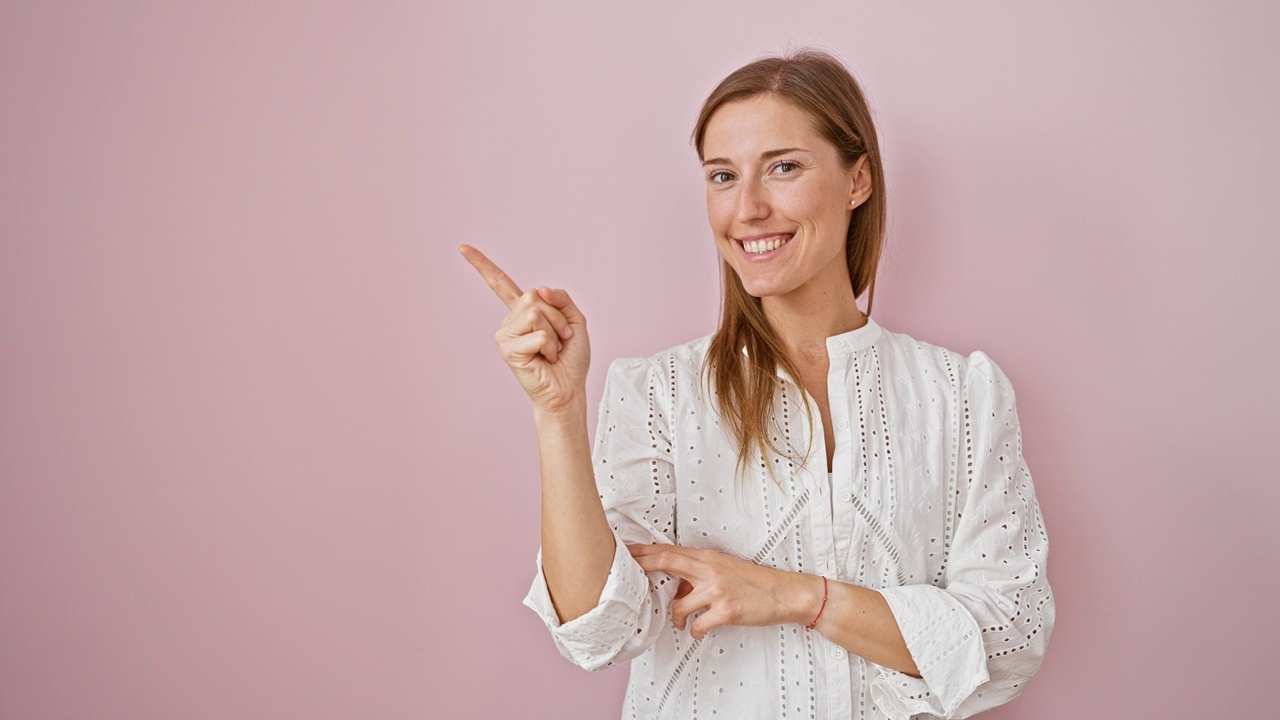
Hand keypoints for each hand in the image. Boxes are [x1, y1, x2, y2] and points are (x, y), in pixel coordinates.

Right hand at [459, 244, 589, 411]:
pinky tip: (546, 358)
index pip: (500, 284)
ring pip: (535, 313)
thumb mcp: (574, 319)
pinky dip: (550, 345)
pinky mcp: (508, 350)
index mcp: (523, 311)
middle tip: (560, 337)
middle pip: (534, 296)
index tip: (462, 248)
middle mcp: (510, 321)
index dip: (482, 264)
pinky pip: (537, 333)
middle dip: (556, 316)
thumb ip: (560, 298)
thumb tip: (539, 289)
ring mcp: (506, 335)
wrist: (568, 388)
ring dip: (554, 332)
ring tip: (553, 349)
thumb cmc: (570, 358)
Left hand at [629, 544, 820, 639]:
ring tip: (682, 623)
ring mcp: (717, 590)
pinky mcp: (726, 611)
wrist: (785, 593)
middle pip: (666, 562)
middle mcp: (710, 570)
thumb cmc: (755, 583)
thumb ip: (699, 573)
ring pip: (678, 605)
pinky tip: (700, 632)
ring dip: (676, 618)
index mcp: (708, 558)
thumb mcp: (725, 569)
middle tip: (624, 573)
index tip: (625, 550)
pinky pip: (697, 625)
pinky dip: (695, 632)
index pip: (669, 551)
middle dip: (641, 566)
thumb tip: (677, 587)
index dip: (644, 550)